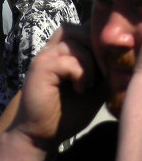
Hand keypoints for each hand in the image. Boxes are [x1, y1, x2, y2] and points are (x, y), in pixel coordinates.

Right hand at [9, 24, 101, 149]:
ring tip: (88, 84)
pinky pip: (69, 61)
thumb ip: (102, 74)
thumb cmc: (65, 112)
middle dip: (95, 49)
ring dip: (89, 64)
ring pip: (75, 43)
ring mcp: (45, 57)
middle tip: (101, 72)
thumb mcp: (93, 90)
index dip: (97, 42)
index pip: (82, 31)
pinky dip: (80, 75)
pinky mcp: (41, 68)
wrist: (40, 131)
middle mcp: (51, 50)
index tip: (106, 66)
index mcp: (63, 53)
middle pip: (77, 29)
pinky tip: (79, 90)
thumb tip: (120, 63)